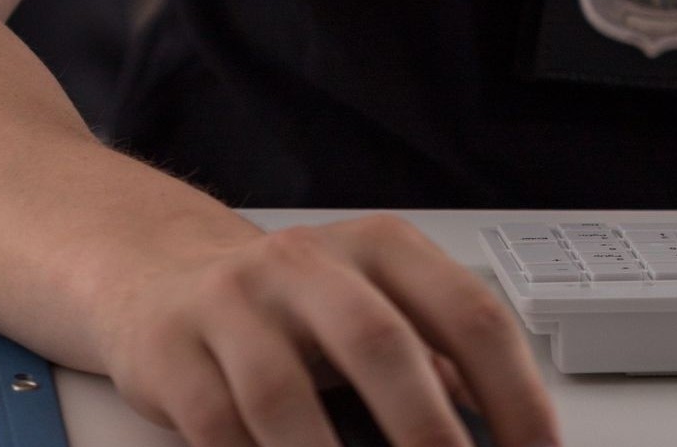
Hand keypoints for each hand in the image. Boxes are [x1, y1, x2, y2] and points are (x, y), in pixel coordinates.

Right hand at [97, 215, 557, 446]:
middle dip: (428, 435)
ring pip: (286, 398)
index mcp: (382, 247)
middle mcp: (311, 261)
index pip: (468, 312)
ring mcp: (237, 302)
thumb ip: (438, 356)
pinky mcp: (173, 350)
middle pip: (382, 345)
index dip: (513, 394)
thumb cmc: (291, 305)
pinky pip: (217, 427)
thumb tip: (511, 430)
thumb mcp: (373, 304)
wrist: (163, 275)